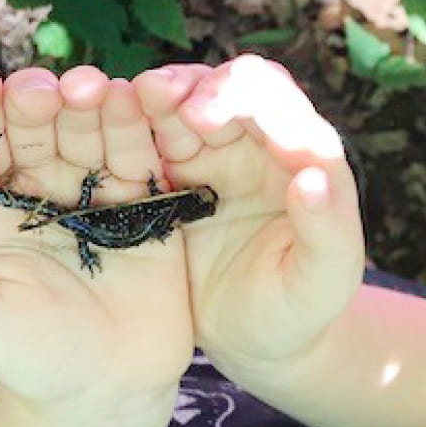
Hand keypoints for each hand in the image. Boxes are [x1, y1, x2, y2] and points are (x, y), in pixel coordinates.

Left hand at [0, 66, 192, 426]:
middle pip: (36, 133)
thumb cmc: (32, 359)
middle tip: (41, 89)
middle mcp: (44, 196)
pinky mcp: (146, 208)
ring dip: (89, 108)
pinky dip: (139, 131)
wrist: (109, 391)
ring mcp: (97, 198)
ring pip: (90, 137)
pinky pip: (142, 162)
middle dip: (36, 106)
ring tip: (89, 87)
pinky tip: (138, 102)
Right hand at [132, 55, 364, 369]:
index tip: (200, 117)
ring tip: (117, 99)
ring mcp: (210, 159)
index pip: (274, 101)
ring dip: (150, 100)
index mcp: (300, 156)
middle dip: (188, 86)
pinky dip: (123, 133)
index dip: (238, 96)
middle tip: (151, 94)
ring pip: (179, 109)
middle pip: (223, 90)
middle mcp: (255, 144)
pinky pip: (145, 147)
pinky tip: (98, 134)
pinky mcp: (170, 181)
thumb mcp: (321, 282)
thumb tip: (314, 180)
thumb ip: (327, 232)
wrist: (255, 340)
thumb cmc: (297, 310)